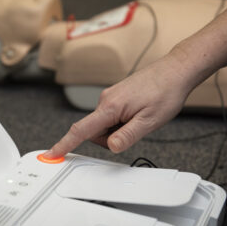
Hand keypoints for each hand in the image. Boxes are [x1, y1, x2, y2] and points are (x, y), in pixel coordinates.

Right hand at [44, 52, 195, 157]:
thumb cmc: (165, 92)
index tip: (51, 154)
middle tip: (135, 130)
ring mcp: (111, 96)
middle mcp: (106, 99)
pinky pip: (111, 116)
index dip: (65, 144)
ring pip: (104, 124)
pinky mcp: (117, 96)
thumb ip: (127, 136)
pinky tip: (138, 114)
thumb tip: (111, 147)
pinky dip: (121, 121)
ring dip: (117, 129)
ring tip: (139, 119)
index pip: (81, 130)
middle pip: (95, 131)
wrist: (175, 71)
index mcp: (111, 107)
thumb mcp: (149, 121)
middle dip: (110, 138)